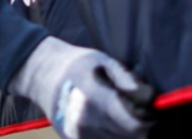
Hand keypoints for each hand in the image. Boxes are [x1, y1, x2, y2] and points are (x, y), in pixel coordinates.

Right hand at [10, 37, 155, 138]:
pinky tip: (108, 121)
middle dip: (139, 125)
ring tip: (121, 114)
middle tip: (138, 110)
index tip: (150, 108)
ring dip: (126, 132)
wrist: (41, 74)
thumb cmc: (75, 64)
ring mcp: (78, 134)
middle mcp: (85, 121)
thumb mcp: (102, 61)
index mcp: (94, 98)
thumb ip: (126, 80)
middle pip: (129, 136)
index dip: (147, 118)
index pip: (134, 125)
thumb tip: (148, 97)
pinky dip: (111, 136)